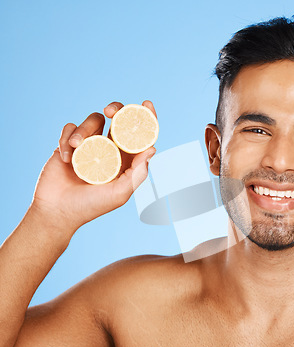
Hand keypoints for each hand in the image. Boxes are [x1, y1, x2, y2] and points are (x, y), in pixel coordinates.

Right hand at [31, 101, 156, 231]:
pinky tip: (66, 158)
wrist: (57, 211)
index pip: (139, 136)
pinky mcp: (68, 144)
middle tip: (111, 111)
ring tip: (75, 147)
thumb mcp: (119, 193)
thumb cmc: (91, 206)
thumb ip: (137, 174)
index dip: (146, 119)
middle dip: (117, 109)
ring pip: (93, 120)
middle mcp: (110, 149)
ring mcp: (89, 145)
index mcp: (125, 160)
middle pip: (118, 119)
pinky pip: (70, 128)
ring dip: (84, 129)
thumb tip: (152, 149)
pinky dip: (67, 138)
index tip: (146, 104)